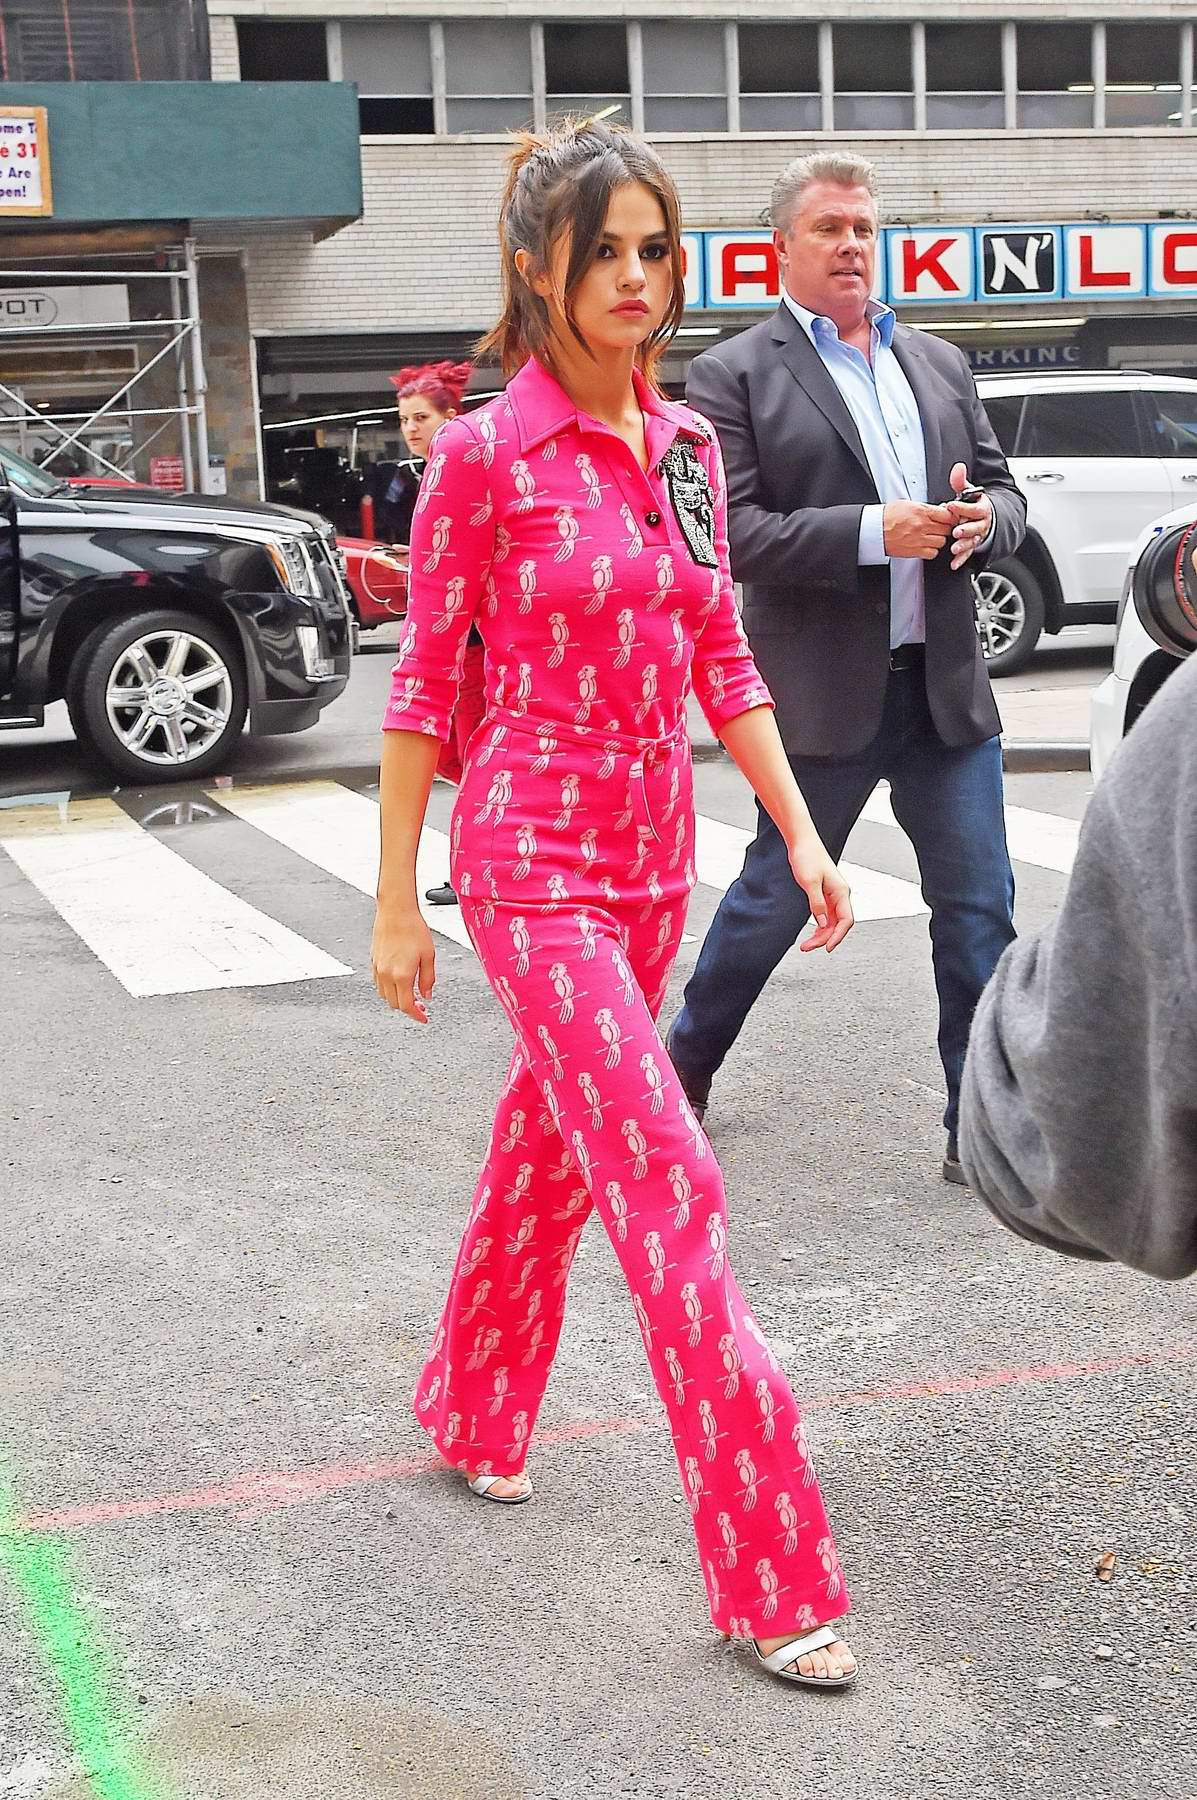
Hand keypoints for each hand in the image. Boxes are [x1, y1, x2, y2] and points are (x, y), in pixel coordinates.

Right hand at [371, 902, 436, 1019]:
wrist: (395, 911)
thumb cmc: (413, 929)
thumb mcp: (428, 956)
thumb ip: (428, 979)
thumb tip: (427, 995)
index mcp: (402, 975)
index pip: (407, 1006)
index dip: (416, 1015)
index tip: (424, 1018)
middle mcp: (387, 975)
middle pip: (395, 1004)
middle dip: (408, 1008)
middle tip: (421, 1005)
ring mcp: (378, 969)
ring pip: (385, 996)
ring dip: (398, 999)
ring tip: (411, 993)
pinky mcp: (373, 962)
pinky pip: (379, 984)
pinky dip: (389, 990)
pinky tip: (399, 982)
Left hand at [788, 837, 853, 953]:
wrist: (802, 842)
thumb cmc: (807, 857)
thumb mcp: (809, 882)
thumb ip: (817, 904)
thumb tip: (823, 924)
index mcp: (841, 891)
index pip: (846, 920)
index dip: (838, 936)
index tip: (828, 947)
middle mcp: (840, 895)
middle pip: (837, 924)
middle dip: (824, 938)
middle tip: (807, 947)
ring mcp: (832, 895)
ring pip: (831, 922)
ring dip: (820, 934)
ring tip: (806, 945)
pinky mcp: (824, 894)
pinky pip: (825, 916)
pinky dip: (819, 926)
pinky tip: (811, 932)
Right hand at [882, 499, 953, 560]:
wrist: (874, 530)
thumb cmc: (887, 516)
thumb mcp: (908, 504)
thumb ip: (925, 508)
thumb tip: (939, 510)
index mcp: (921, 511)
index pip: (947, 515)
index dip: (951, 516)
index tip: (950, 517)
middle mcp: (922, 526)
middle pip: (947, 529)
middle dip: (946, 527)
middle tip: (941, 526)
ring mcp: (919, 540)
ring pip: (942, 541)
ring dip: (939, 539)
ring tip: (932, 535)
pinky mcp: (915, 551)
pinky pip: (932, 553)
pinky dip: (932, 550)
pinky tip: (927, 544)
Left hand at [946, 461, 993, 570]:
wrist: (986, 519)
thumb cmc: (973, 504)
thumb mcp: (968, 492)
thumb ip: (961, 482)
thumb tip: (958, 467)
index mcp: (982, 508)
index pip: (975, 508)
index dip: (963, 507)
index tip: (950, 505)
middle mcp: (982, 523)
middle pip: (976, 526)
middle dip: (966, 529)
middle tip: (956, 531)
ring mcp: (978, 535)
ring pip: (973, 541)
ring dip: (964, 545)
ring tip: (954, 548)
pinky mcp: (973, 546)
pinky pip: (968, 553)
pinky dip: (961, 559)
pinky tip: (954, 563)